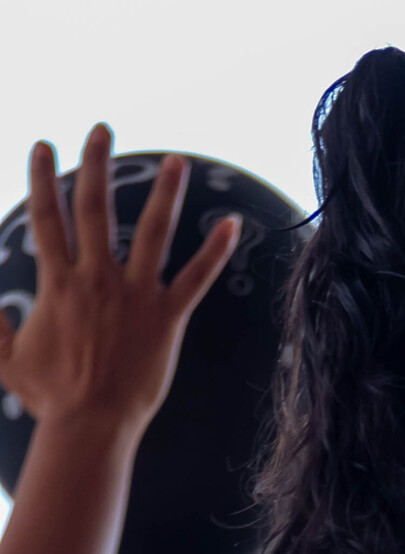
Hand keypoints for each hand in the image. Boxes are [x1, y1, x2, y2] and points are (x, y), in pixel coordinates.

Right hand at [0, 125, 239, 434]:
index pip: (47, 218)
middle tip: (103, 128)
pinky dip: (216, 251)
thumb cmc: (50, 397)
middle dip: (96, 165)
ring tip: (177, 159)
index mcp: (56, 284)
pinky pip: (196, 278)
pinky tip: (234, 224)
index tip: (43, 145)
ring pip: (151, 232)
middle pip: (94, 209)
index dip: (43, 178)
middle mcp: (94, 280)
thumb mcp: (7, 360)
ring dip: (165, 193)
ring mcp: (133, 295)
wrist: (88, 425)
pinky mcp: (167, 316)